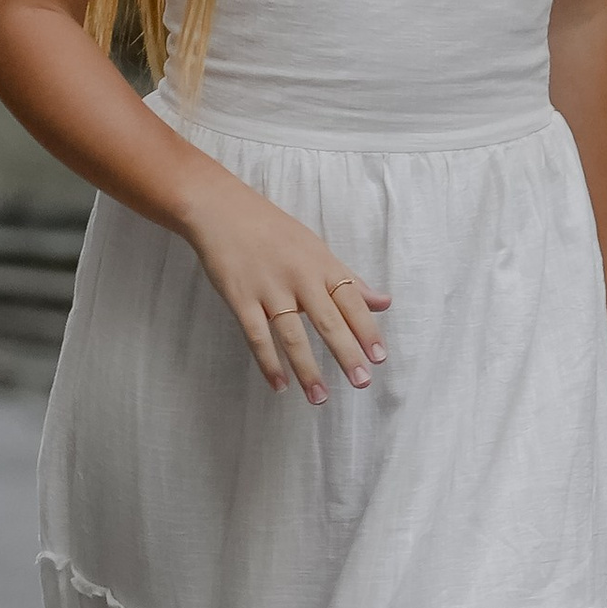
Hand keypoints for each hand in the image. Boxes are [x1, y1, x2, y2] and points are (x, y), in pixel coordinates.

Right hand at [178, 178, 388, 403]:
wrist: (221, 210)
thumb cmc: (274, 231)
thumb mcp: (317, 249)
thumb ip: (349, 280)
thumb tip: (384, 302)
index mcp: (322, 264)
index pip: (352, 301)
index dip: (367, 329)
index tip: (380, 357)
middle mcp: (299, 277)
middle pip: (328, 321)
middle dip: (347, 354)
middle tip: (362, 382)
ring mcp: (268, 289)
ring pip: (292, 335)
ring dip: (308, 369)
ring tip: (320, 397)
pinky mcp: (240, 298)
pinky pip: (257, 336)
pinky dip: (269, 362)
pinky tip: (280, 385)